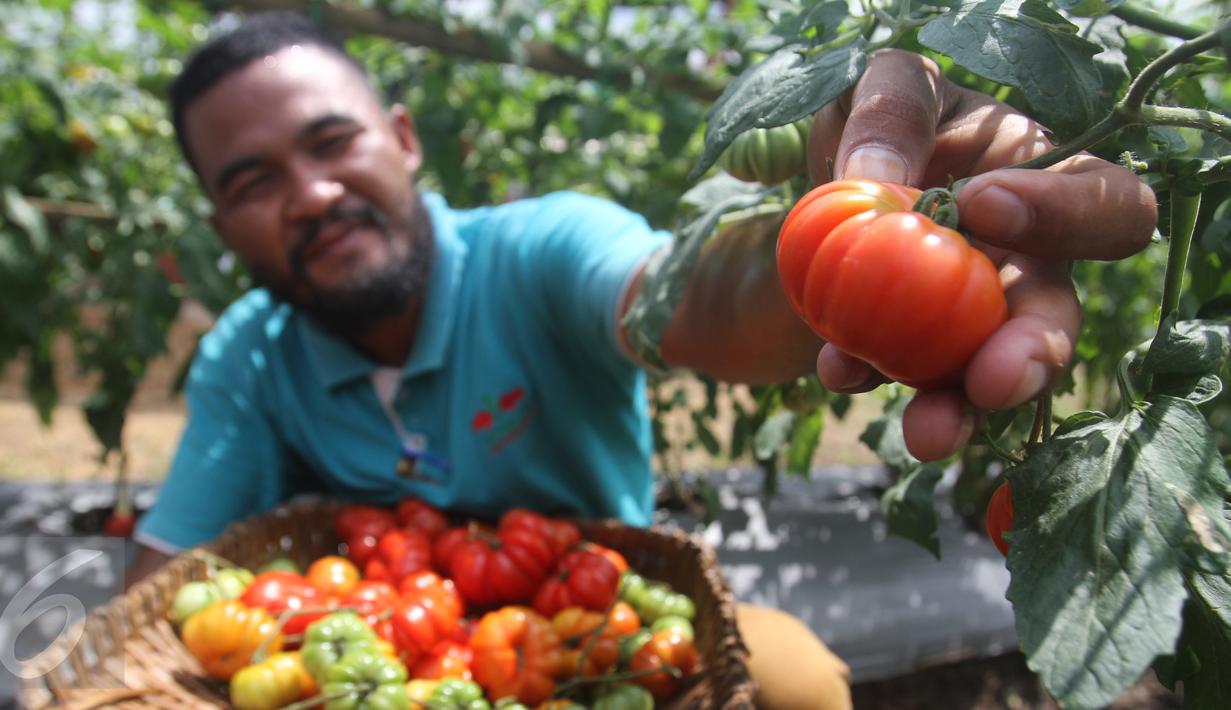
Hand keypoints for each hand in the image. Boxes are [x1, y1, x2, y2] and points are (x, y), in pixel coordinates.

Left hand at [806, 49, 1156, 460]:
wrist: (836, 171)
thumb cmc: (893, 117)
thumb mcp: (892, 86)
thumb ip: (892, 114)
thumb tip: (876, 183)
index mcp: (1049, 182)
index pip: (1106, 204)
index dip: (1065, 214)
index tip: (985, 206)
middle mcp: (1026, 262)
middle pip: (1056, 319)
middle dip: (1030, 357)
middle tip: (992, 381)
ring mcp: (971, 316)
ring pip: (982, 372)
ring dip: (955, 404)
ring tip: (927, 433)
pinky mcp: (913, 348)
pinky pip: (904, 373)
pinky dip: (870, 374)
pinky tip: (839, 370)